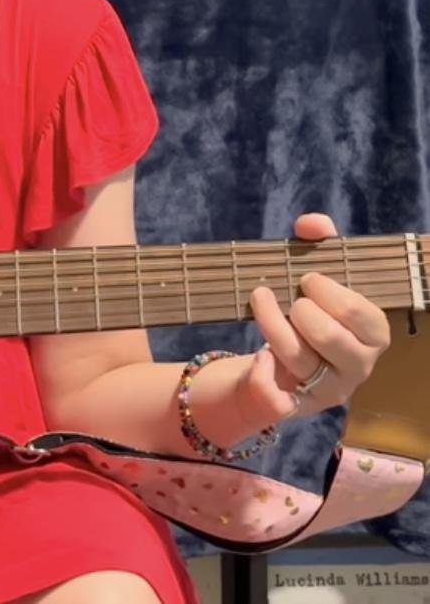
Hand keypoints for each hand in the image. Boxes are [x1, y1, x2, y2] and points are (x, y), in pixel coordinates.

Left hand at [238, 212, 390, 427]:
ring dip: (271, 323)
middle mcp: (357, 366)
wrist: (280, 362)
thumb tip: (311, 224)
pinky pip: (277, 399)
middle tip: (290, 298)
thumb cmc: (309, 311)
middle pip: (330, 338)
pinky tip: (258, 356)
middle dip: (302, 311)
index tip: (307, 278)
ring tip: (260, 298)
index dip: (330, 292)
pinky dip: (262, 376)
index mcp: (373, 335)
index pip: (362, 314)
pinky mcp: (296, 406)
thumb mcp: (319, 277)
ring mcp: (327, 389)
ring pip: (297, 358)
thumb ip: (319, 243)